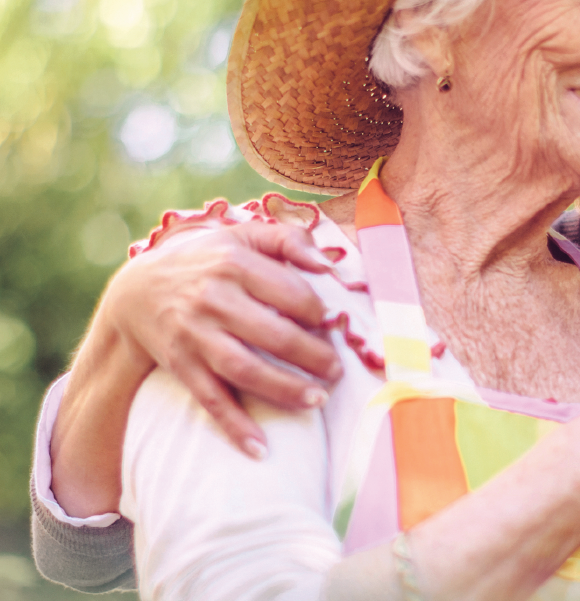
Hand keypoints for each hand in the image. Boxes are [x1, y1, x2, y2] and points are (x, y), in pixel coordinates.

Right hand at [100, 221, 342, 455]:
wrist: (137, 290)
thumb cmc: (208, 261)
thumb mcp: (243, 236)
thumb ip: (289, 241)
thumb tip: (328, 265)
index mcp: (234, 264)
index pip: (289, 293)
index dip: (317, 312)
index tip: (332, 324)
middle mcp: (212, 300)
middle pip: (271, 334)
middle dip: (310, 356)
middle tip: (337, 371)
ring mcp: (194, 335)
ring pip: (244, 369)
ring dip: (283, 389)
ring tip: (317, 401)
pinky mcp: (181, 364)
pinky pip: (210, 399)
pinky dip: (234, 426)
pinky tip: (260, 448)